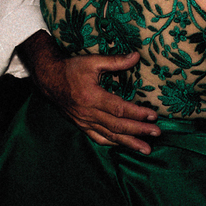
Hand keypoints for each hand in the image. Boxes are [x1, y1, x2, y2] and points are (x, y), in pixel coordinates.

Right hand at [18, 32, 160, 153]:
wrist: (48, 79)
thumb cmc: (71, 69)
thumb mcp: (92, 61)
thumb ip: (115, 61)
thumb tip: (137, 56)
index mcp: (91, 97)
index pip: (119, 108)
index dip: (137, 113)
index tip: (153, 115)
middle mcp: (88, 113)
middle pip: (117, 126)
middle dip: (139, 130)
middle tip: (156, 133)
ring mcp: (84, 121)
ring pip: (110, 136)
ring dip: (129, 143)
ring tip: (146, 149)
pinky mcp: (81, 125)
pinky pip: (98, 138)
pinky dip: (113, 143)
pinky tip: (124, 145)